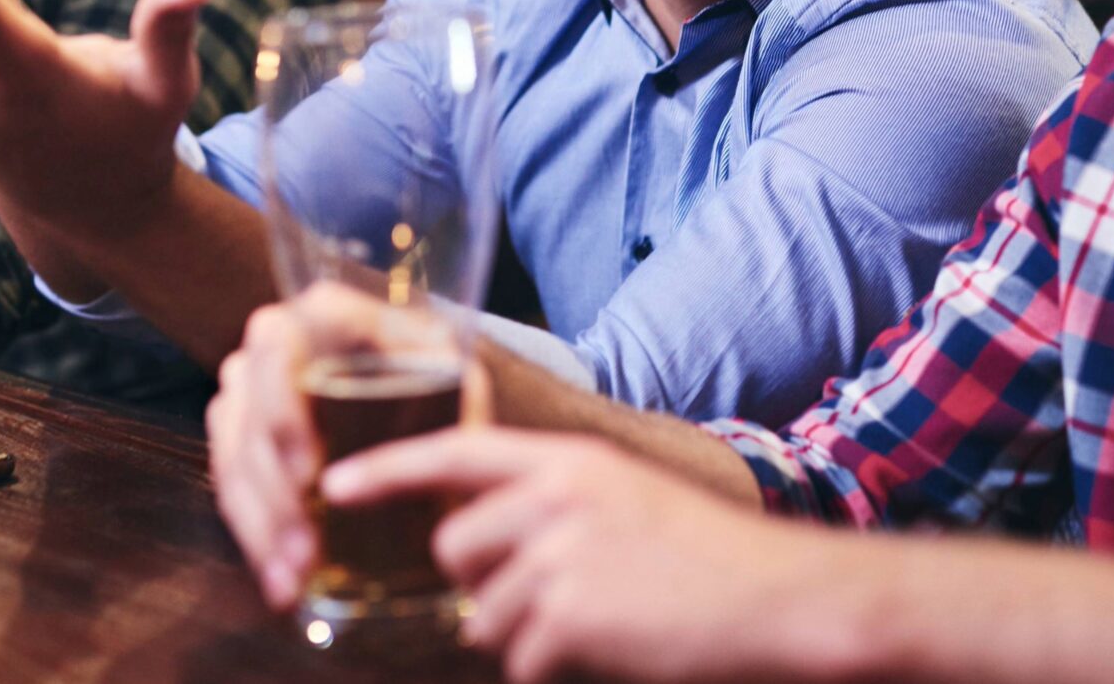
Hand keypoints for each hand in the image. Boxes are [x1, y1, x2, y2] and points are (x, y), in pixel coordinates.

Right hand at [209, 285, 490, 609]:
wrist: (421, 398)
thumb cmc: (441, 384)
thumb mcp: (457, 378)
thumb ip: (457, 397)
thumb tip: (457, 452)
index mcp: (323, 314)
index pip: (280, 349)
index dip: (283, 412)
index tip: (309, 475)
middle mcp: (274, 342)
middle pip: (249, 414)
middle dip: (273, 491)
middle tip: (305, 549)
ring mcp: (249, 389)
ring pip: (234, 458)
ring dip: (262, 526)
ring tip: (295, 578)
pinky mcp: (239, 437)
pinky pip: (231, 487)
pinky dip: (255, 539)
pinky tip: (282, 584)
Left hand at [323, 429, 847, 683]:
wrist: (780, 597)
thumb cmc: (708, 556)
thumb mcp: (627, 498)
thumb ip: (556, 504)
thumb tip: (480, 544)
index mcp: (570, 462)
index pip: (456, 451)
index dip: (387, 466)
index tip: (333, 483)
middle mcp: (558, 497)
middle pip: (455, 549)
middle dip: (481, 587)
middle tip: (545, 601)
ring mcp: (562, 555)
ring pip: (484, 615)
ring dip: (526, 636)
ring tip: (597, 624)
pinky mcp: (571, 615)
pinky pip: (524, 659)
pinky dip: (558, 667)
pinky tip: (612, 648)